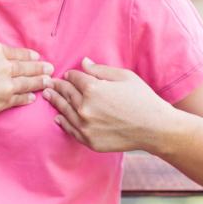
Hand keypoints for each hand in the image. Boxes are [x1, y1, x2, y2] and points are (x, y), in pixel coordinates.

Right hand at [0, 16, 53, 122]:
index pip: (15, 53)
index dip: (27, 55)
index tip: (36, 56)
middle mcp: (3, 66)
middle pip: (25, 67)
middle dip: (39, 68)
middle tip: (51, 68)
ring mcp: (6, 84)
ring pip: (27, 82)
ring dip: (39, 82)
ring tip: (49, 81)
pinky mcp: (3, 101)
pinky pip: (19, 99)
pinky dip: (27, 98)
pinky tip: (33, 98)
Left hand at [42, 57, 172, 152]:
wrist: (154, 128)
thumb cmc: (142, 99)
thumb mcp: (124, 77)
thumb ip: (100, 70)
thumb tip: (83, 63)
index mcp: (93, 88)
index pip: (74, 78)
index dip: (71, 74)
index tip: (67, 74)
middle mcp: (85, 107)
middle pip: (66, 93)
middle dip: (57, 86)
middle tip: (48, 82)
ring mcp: (85, 126)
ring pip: (64, 110)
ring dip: (55, 101)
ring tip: (48, 95)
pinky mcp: (89, 140)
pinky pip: (70, 129)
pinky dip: (62, 121)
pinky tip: (58, 117)